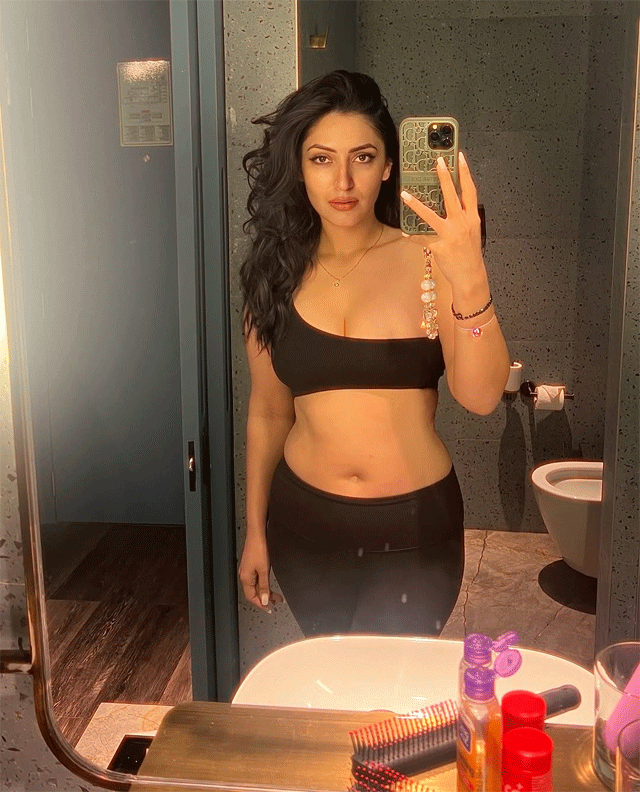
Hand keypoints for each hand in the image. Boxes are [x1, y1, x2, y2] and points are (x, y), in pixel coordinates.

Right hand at [238, 533, 283, 613]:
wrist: (257, 534)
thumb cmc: (258, 549)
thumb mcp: (264, 570)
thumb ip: (264, 586)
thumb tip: (264, 600)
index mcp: (245, 578)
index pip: (251, 597)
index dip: (260, 605)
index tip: (269, 609)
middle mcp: (244, 575)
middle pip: (254, 592)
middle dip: (265, 598)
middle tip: (276, 602)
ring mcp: (247, 570)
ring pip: (256, 586)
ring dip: (266, 591)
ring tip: (276, 595)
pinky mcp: (250, 565)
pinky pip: (256, 579)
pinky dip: (263, 584)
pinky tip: (269, 584)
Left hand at [400, 151, 483, 288]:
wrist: (470, 275)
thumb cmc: (470, 253)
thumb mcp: (473, 231)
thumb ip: (464, 216)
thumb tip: (454, 203)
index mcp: (472, 218)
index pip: (470, 190)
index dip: (466, 173)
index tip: (460, 157)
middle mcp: (462, 223)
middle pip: (452, 196)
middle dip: (445, 177)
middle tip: (437, 162)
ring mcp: (450, 235)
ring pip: (430, 215)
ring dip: (416, 204)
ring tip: (404, 194)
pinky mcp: (439, 247)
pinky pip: (422, 238)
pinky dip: (412, 236)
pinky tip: (405, 232)